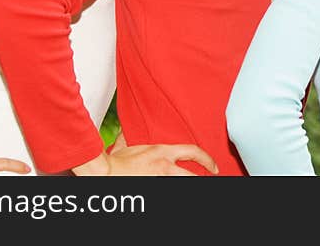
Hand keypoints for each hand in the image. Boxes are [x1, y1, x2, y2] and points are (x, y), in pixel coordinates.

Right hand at [73, 143, 218, 175]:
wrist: (106, 173)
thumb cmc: (115, 161)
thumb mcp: (126, 145)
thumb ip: (130, 137)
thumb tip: (126, 129)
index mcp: (162, 152)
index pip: (192, 151)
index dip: (207, 159)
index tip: (213, 166)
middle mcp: (165, 166)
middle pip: (193, 176)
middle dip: (202, 179)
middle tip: (210, 179)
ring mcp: (161, 180)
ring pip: (184, 182)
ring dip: (189, 183)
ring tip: (195, 183)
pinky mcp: (156, 188)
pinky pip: (171, 188)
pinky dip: (175, 187)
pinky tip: (176, 187)